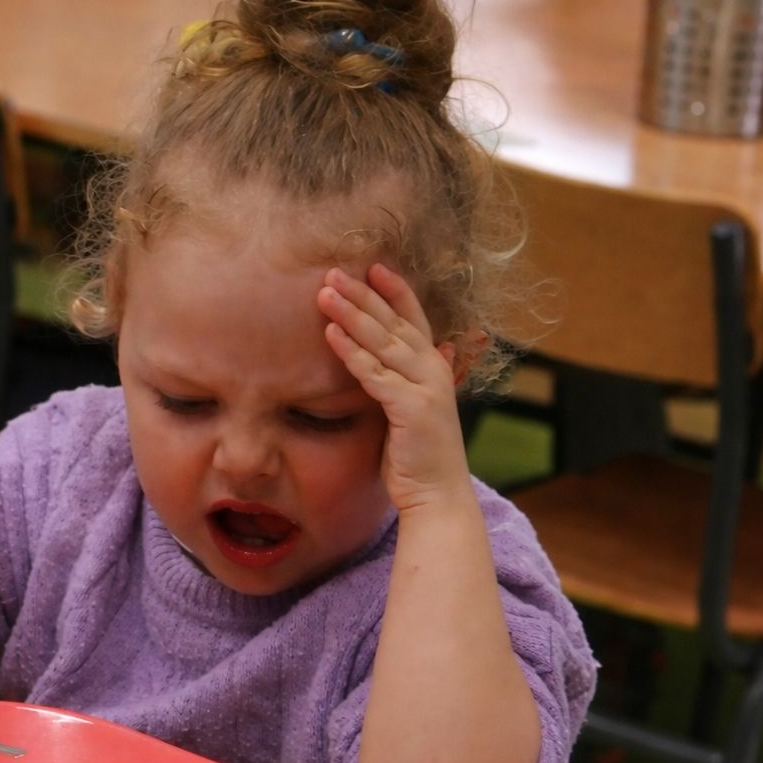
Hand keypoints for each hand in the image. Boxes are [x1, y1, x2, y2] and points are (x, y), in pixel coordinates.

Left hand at [317, 264, 471, 512]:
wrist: (436, 496)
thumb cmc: (418, 456)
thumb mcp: (413, 409)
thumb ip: (407, 380)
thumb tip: (414, 354)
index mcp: (434, 368)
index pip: (414, 319)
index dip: (395, 291)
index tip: (373, 266)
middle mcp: (433, 371)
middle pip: (394, 323)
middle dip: (363, 295)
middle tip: (333, 271)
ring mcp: (425, 388)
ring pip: (383, 341)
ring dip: (352, 314)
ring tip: (325, 293)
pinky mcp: (411, 408)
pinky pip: (375, 374)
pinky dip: (352, 352)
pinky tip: (330, 334)